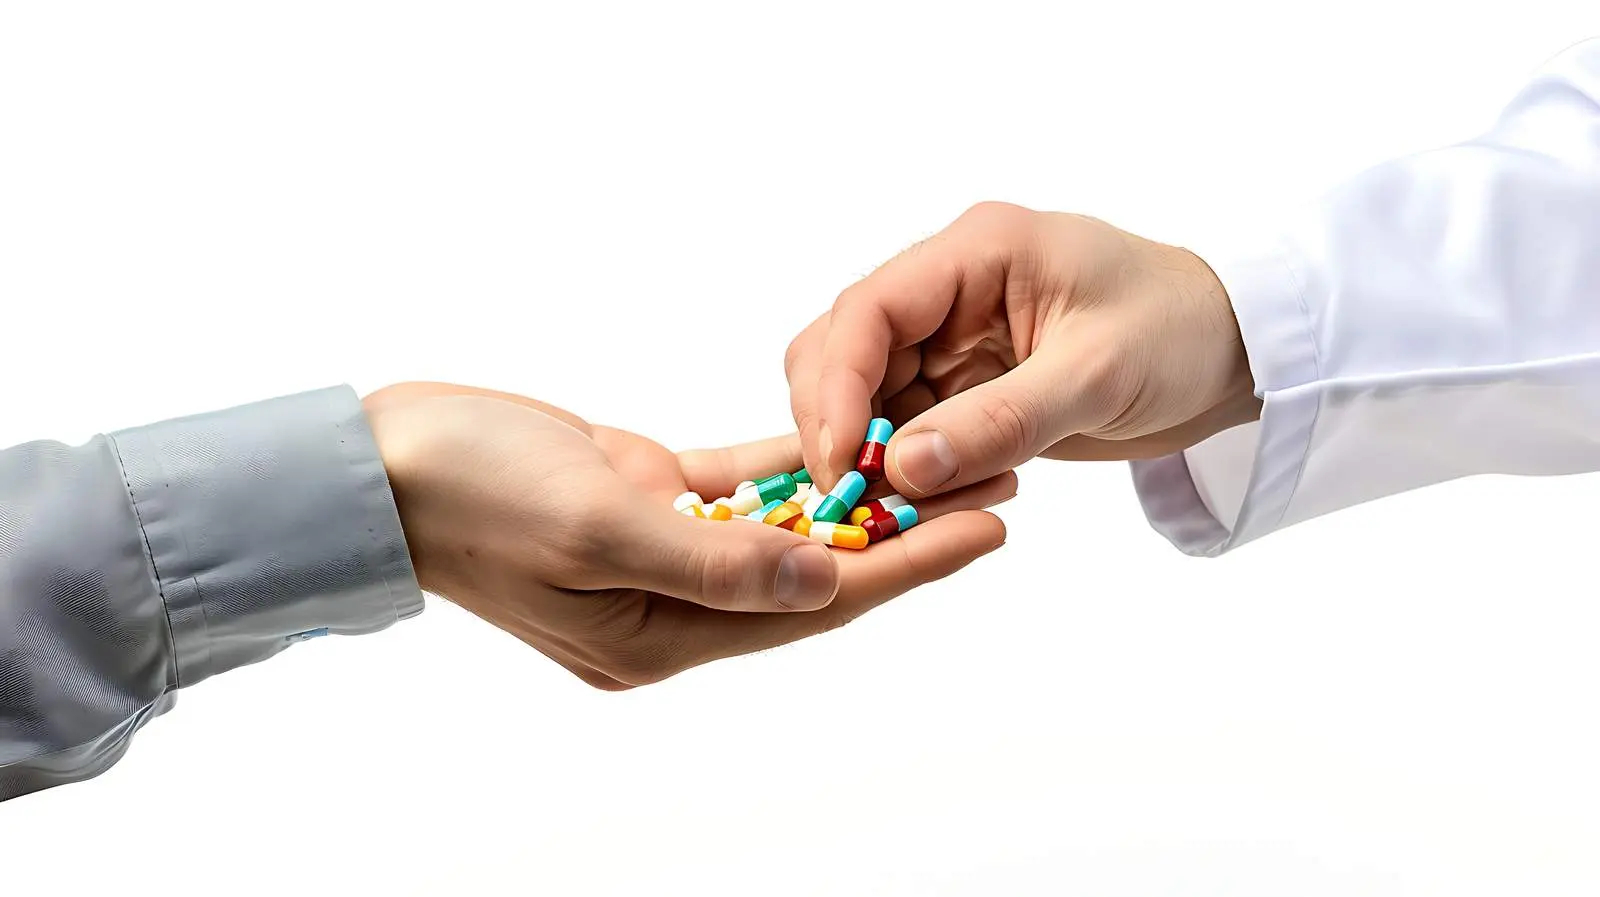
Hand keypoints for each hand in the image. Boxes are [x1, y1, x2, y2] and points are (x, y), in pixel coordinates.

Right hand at [363, 382, 1013, 688]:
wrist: (379, 465)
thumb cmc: (471, 495)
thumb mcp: (595, 526)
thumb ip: (715, 558)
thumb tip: (825, 576)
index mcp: (659, 636)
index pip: (812, 602)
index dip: (904, 564)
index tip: (985, 528)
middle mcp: (668, 606)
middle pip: (813, 570)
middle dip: (902, 531)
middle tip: (993, 486)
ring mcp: (655, 554)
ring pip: (782, 526)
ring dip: (856, 494)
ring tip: (941, 459)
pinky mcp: (640, 500)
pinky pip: (734, 487)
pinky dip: (791, 465)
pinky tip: (851, 437)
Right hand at [787, 202, 1261, 494]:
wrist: (1232, 353)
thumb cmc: (1180, 333)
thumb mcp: (1098, 375)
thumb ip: (1001, 420)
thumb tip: (904, 469)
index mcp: (977, 252)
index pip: (870, 308)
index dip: (839, 382)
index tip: (841, 457)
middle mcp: (948, 289)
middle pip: (845, 351)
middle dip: (841, 424)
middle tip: (855, 497)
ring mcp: (951, 340)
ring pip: (866, 398)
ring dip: (874, 457)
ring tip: (909, 509)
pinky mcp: (963, 386)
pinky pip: (906, 431)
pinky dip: (909, 472)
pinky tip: (941, 502)